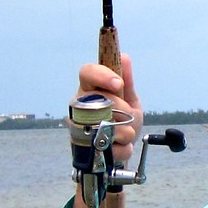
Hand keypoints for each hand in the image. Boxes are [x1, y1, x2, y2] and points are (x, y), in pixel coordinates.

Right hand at [69, 55, 142, 207]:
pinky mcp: (83, 148)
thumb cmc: (122, 121)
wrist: (121, 150)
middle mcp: (79, 105)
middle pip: (98, 99)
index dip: (102, 75)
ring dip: (124, 131)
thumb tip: (125, 58)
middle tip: (128, 114)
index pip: (87, 72)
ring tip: (126, 133)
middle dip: (121, 109)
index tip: (118, 83)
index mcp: (90, 88)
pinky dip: (122, 148)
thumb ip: (127, 82)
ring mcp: (78, 126)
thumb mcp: (129, 100)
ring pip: (103, 125)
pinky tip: (120, 146)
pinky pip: (109, 147)